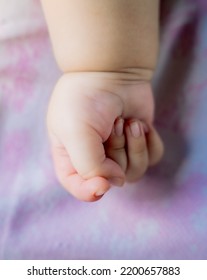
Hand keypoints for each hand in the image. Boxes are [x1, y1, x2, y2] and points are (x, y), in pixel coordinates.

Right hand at [47, 72, 162, 200]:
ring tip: (128, 122)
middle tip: (113, 124)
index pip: (78, 187)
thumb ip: (90, 166)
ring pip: (135, 171)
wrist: (111, 71)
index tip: (101, 184)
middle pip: (112, 179)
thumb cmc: (85, 99)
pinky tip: (140, 124)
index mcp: (70, 156)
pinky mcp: (138, 142)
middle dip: (117, 151)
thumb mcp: (75, 133)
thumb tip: (117, 182)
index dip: (90, 191)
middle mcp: (94, 157)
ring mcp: (118, 150)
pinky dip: (149, 142)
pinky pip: (152, 158)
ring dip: (134, 146)